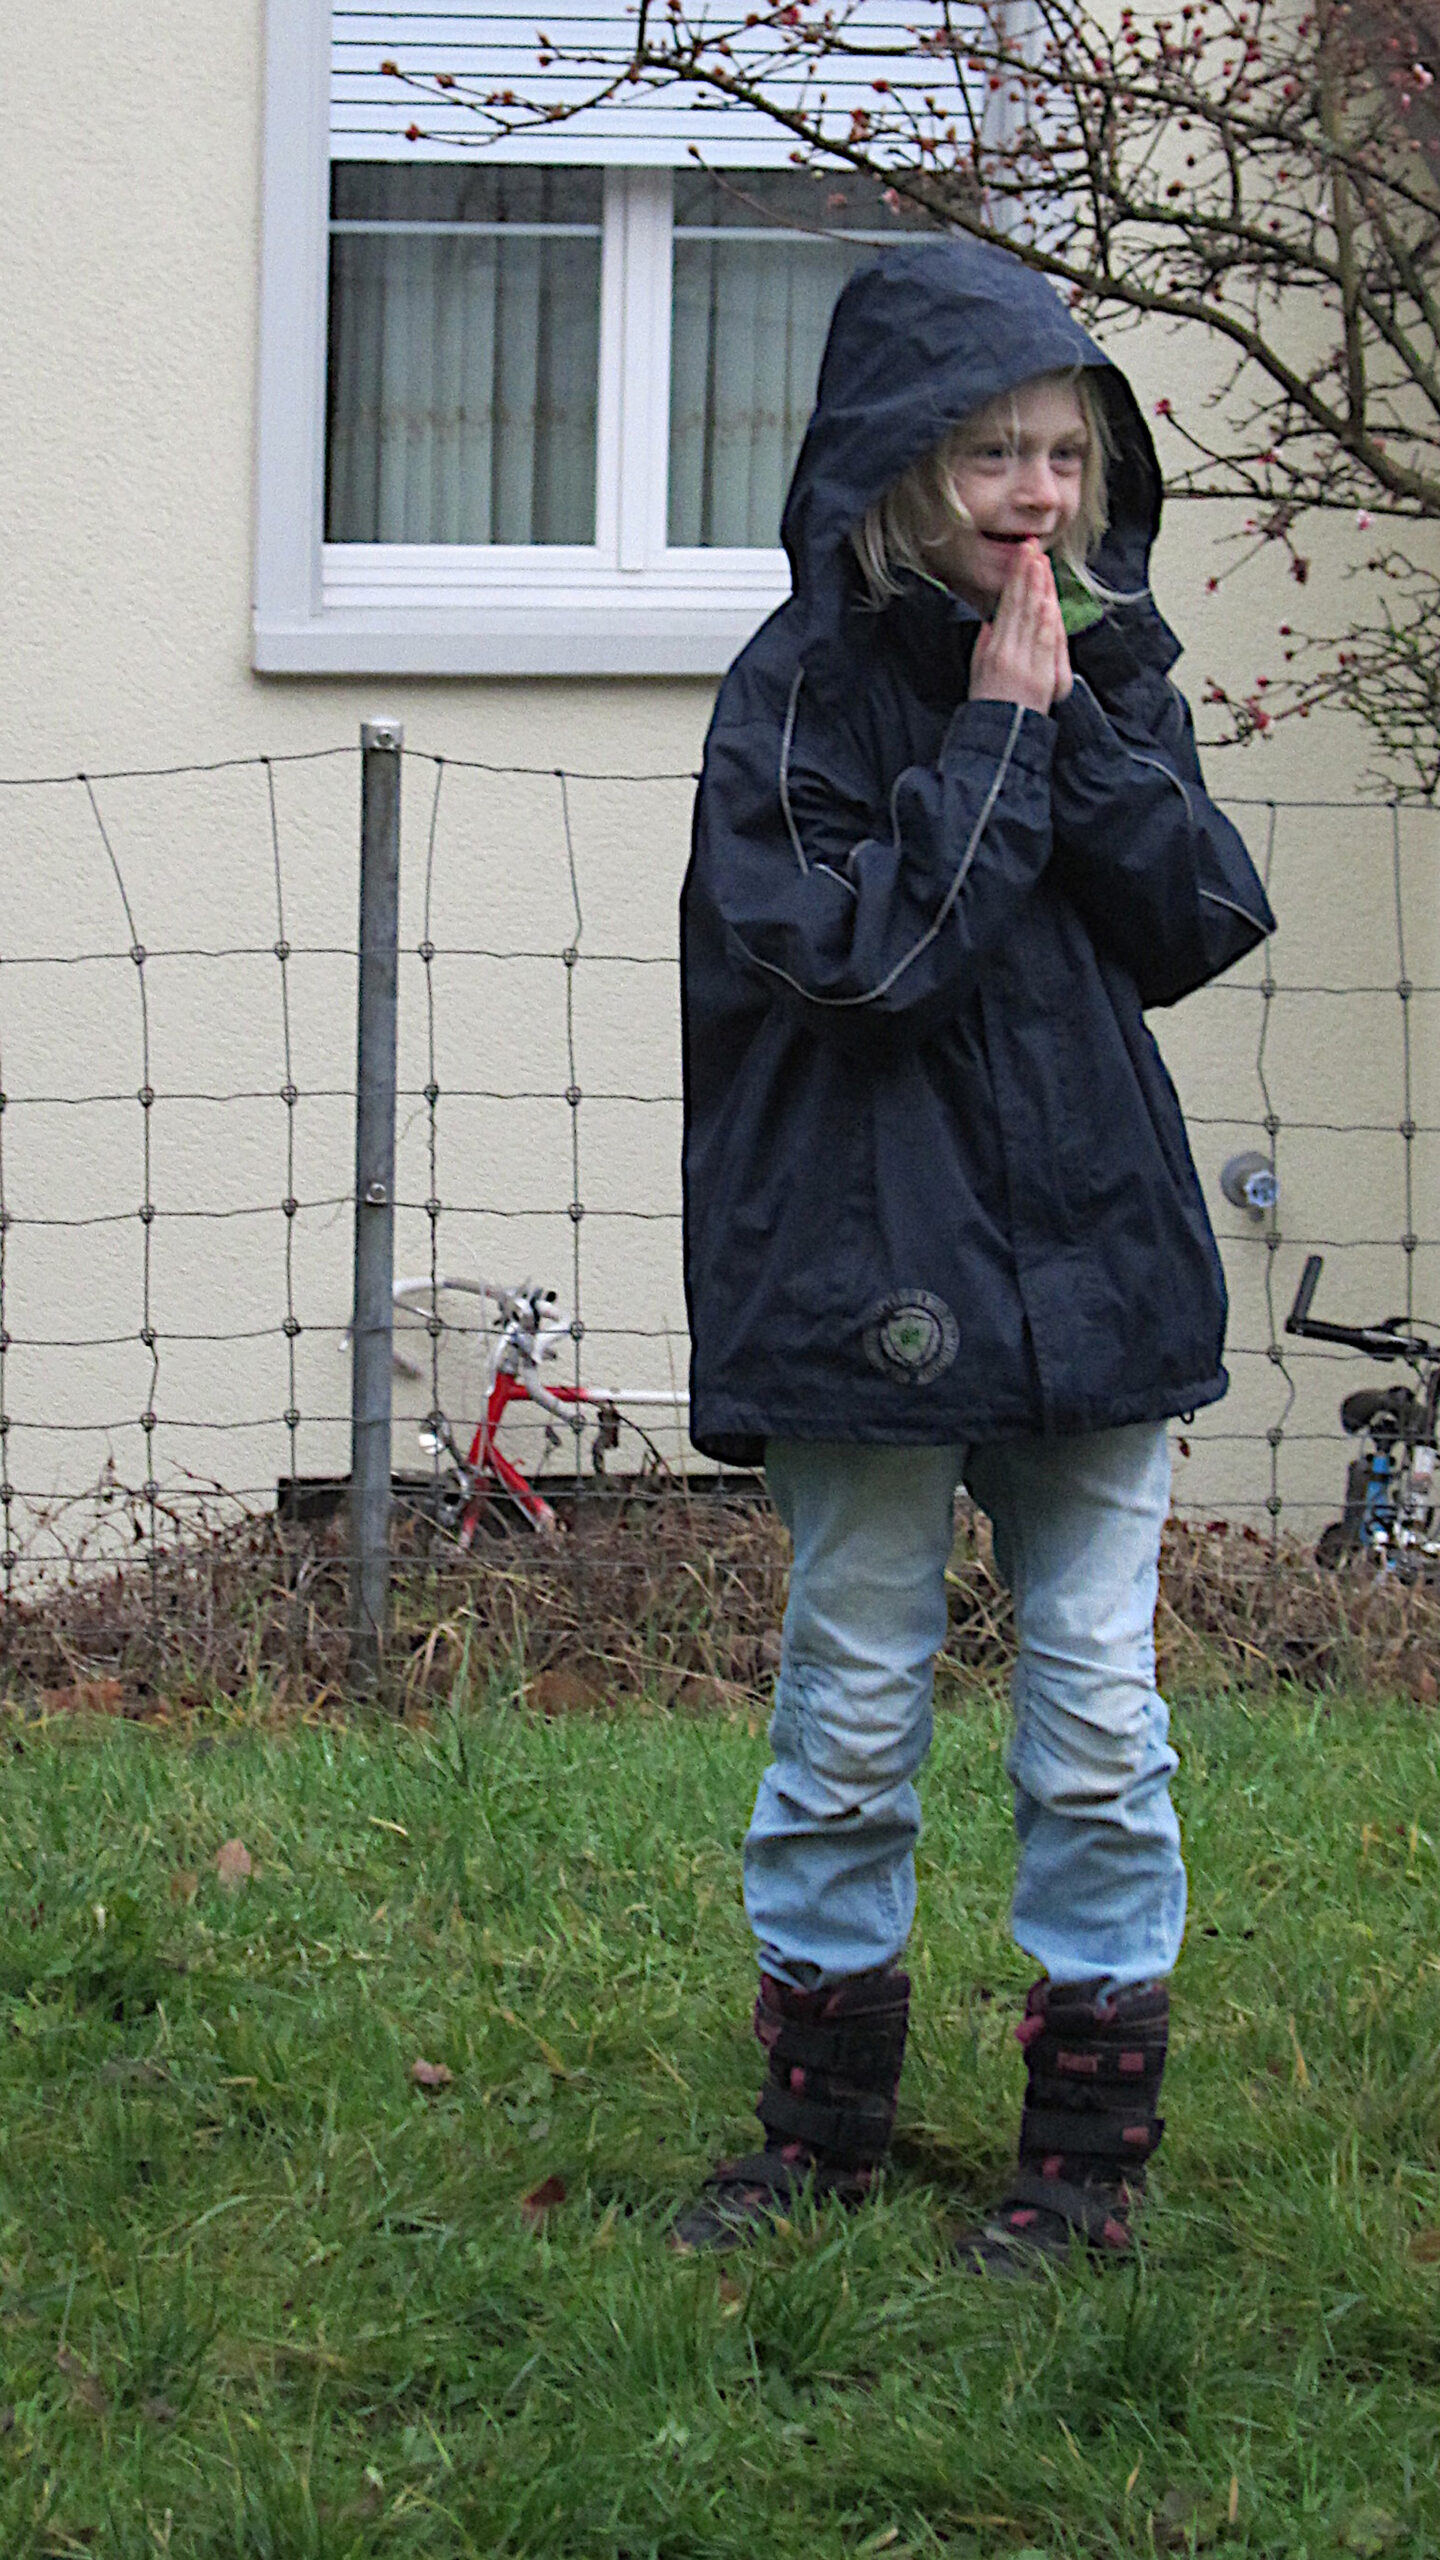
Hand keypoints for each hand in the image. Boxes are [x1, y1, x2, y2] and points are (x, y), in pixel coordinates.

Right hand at [970, 541, 1070, 715]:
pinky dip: (1047, 621)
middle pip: (1020, 606)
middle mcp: (1008, 653)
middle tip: (1032, 548)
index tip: (1022, 556)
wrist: (998, 738)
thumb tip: (992, 622)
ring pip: (1033, 619)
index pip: (1007, 605)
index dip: (1015, 579)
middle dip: (1028, 575)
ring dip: (1039, 589)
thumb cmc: (988, 707)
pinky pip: (1045, 644)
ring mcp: (1026, 664)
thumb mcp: (978, 671)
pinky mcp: (1042, 677)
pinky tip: (1048, 601)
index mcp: (992, 649)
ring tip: (1041, 563)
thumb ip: (985, 645)